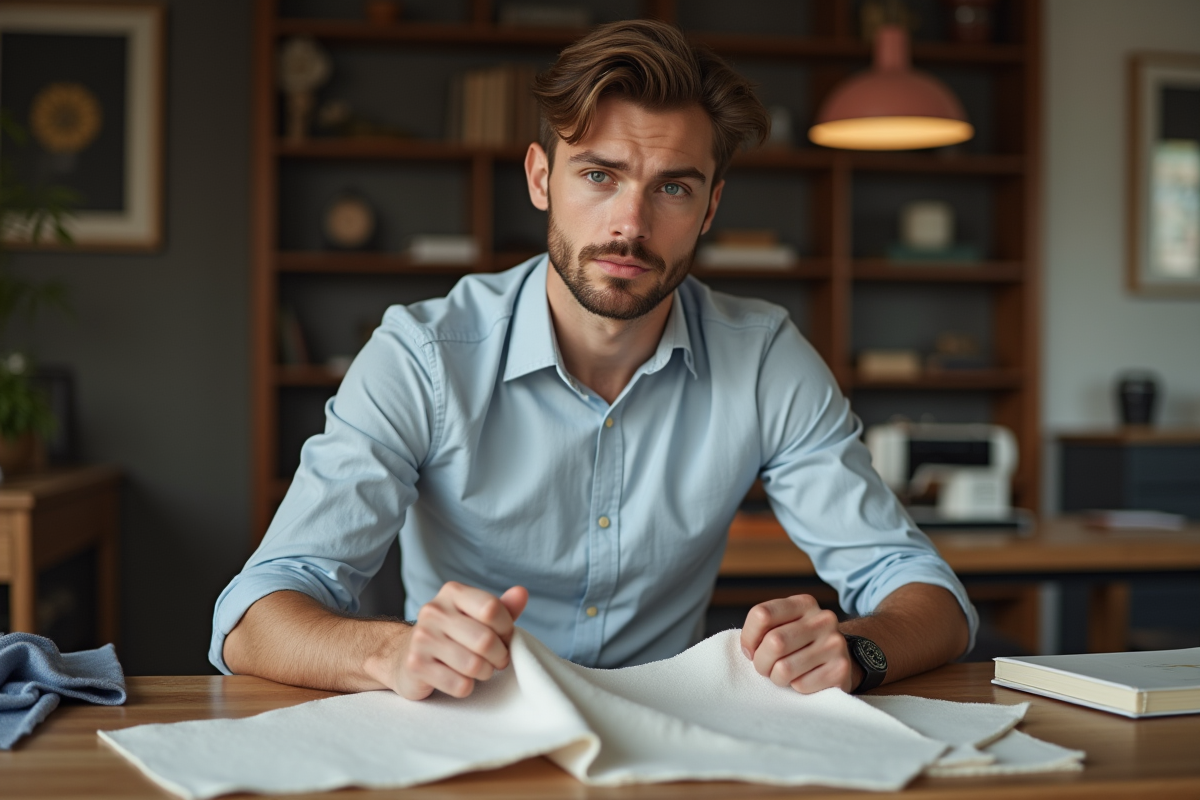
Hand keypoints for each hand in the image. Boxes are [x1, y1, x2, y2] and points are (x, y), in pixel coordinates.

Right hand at [384, 582, 527, 700]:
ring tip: (480, 670)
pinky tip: (459, 679)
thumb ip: (502, 607)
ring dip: (484, 673)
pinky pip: (459, 685)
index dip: (506, 629)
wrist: (404, 654)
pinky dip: (467, 687)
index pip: (491, 609)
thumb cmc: (452, 635)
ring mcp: (422, 638)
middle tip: (497, 660)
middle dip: (499, 656)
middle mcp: (434, 611)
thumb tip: (521, 593)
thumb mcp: (477, 616)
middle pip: (485, 640)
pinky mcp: (416, 665)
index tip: (505, 638)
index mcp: (452, 592)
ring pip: (474, 665)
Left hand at [740, 594, 854, 693]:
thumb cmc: (801, 644)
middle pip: (774, 642)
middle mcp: (822, 619)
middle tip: (765, 667)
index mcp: (803, 603)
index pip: (762, 614)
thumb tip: (748, 649)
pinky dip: (796, 687)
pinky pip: (801, 685)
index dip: (749, 637)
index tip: (751, 650)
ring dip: (776, 677)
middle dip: (761, 662)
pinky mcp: (841, 669)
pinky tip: (804, 679)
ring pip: (784, 668)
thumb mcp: (785, 625)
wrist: (841, 660)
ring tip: (783, 674)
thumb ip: (763, 628)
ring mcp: (835, 644)